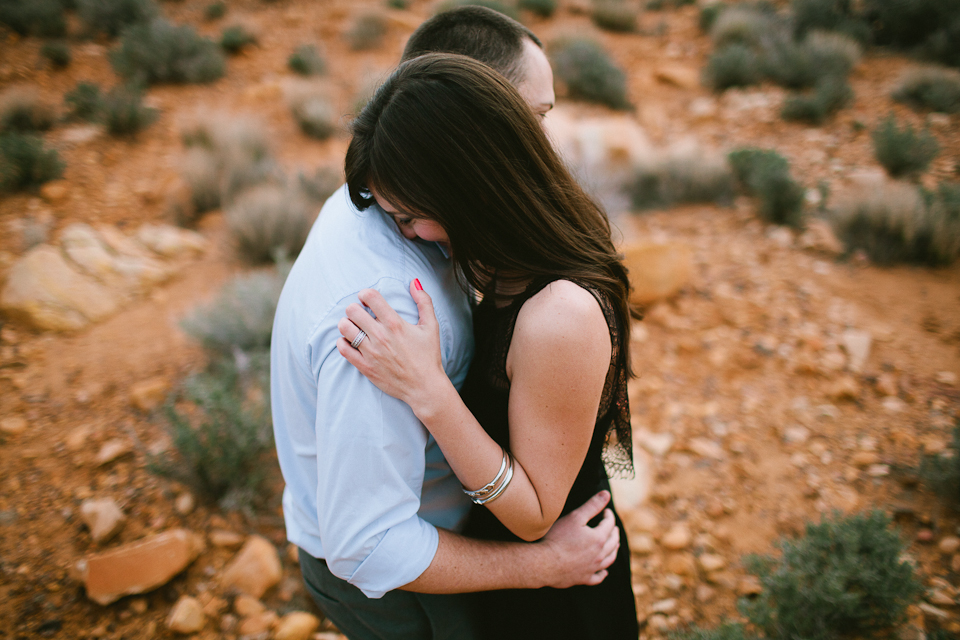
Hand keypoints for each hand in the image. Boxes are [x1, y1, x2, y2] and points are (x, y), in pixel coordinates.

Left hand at [337, 280, 448, 413]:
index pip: (370, 297)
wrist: (424, 387)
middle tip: (361, 314)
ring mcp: (371, 352)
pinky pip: (343, 349)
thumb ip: (424, 301)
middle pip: (352, 310)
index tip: (367, 299)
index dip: (365, 294)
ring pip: (344, 328)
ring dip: (347, 323)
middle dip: (355, 308)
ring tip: (355, 327)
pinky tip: (351, 341)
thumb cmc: (428, 356)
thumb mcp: (431, 326)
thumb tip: (414, 281)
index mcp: (395, 323)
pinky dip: (343, 341)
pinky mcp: (365, 366)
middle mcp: (380, 336)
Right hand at [538, 491, 619, 587]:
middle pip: (612, 542)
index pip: (609, 524)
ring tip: (614, 545)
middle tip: (613, 527)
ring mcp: (592, 568)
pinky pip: (597, 577)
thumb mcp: (575, 517)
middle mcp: (599, 555)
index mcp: (598, 539)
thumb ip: (592, 505)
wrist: (544, 563)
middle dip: (614, 532)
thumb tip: (606, 495)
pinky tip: (604, 572)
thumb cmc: (558, 538)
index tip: (606, 511)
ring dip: (613, 551)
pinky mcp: (583, 578)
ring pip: (609, 560)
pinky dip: (603, 574)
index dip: (608, 516)